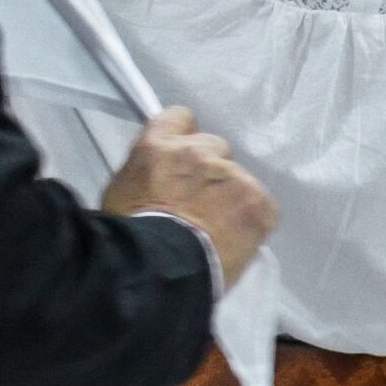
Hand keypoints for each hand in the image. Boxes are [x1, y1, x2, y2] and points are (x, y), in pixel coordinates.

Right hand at [100, 106, 278, 291]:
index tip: (183, 159)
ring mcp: (231, 175)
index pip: (180, 117)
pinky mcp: (257, 200)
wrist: (158, 268)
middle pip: (215, 146)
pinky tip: (237, 236)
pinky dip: (252, 217)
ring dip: (231, 195)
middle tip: (201, 199)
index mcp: (157, 145)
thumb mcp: (124, 189)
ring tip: (220, 226)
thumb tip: (164, 177)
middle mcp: (197, 151)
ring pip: (239, 178)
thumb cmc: (131, 233)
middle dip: (210, 169)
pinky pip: (261, 203)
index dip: (183, 139)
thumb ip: (150, 171)